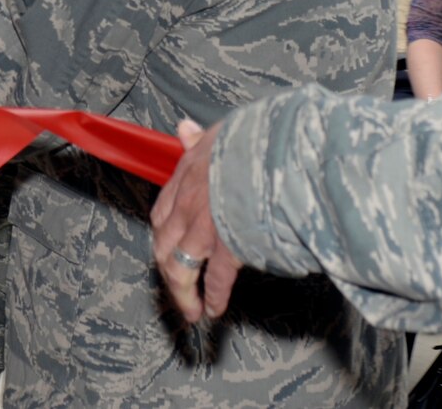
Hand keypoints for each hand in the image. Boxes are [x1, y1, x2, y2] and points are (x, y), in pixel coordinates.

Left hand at [150, 118, 241, 321]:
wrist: (279, 148)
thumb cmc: (255, 138)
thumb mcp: (221, 131)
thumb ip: (201, 139)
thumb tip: (184, 129)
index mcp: (187, 175)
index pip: (162, 212)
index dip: (163, 234)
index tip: (166, 249)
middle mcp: (188, 203)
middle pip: (164, 246)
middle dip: (167, 272)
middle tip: (175, 289)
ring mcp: (206, 225)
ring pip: (181, 267)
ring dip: (184, 293)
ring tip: (191, 311)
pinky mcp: (229, 244)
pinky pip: (215, 277)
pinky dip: (213, 296)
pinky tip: (214, 308)